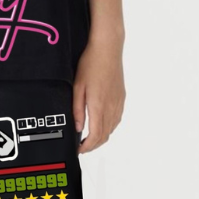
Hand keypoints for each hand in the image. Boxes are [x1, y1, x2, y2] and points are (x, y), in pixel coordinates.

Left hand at [73, 37, 124, 153]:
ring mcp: (118, 102)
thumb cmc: (91, 63)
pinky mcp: (121, 97)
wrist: (108, 49)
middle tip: (82, 147)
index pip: (95, 135)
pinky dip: (109, 127)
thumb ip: (77, 109)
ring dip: (102, 137)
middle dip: (94, 145)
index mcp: (98, 105)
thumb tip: (78, 127)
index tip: (79, 150)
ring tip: (90, 138)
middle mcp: (111, 106)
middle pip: (105, 135)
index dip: (87, 147)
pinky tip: (102, 124)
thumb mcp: (77, 86)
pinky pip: (117, 119)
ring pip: (112, 128)